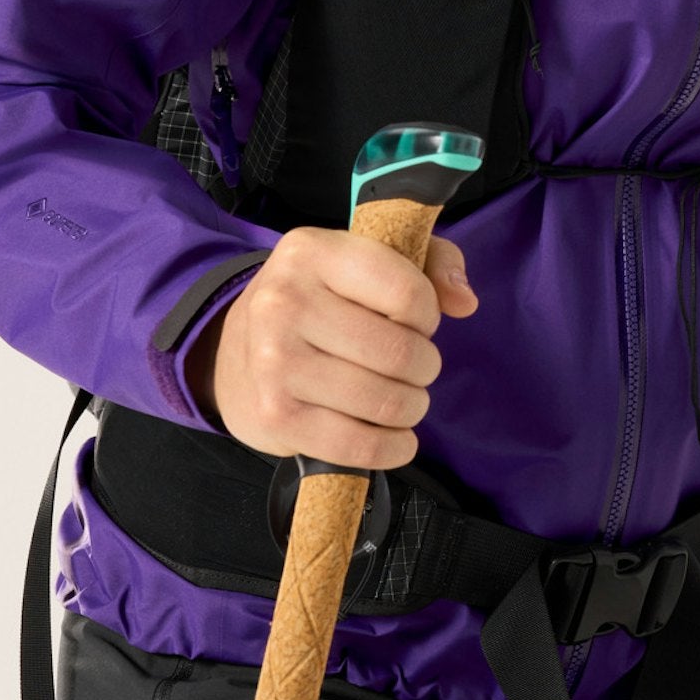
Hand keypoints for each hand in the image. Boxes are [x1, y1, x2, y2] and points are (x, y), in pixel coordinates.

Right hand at [186, 224, 478, 468]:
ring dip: (410, 407)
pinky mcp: (276, 414)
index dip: (428, 316)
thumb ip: (433, 263)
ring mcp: (274, 361)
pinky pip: (358, 445)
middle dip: (424, 367)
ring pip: (385, 401)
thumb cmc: (321, 301)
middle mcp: (285, 302)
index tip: (415, 322)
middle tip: (413, 368)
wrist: (234, 351)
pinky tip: (395, 437)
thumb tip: (464, 302)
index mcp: (312, 251)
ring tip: (402, 398)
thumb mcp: (371, 260)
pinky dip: (391, 448)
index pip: (408, 294)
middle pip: (400, 353)